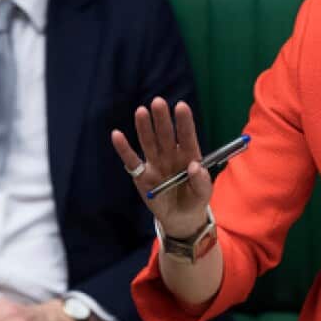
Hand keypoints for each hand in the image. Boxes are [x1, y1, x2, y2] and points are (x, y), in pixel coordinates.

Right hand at [111, 97, 213, 236]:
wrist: (181, 218)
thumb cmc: (195, 199)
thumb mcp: (204, 193)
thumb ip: (202, 181)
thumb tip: (195, 166)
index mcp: (188, 155)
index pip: (186, 136)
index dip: (184, 122)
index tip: (181, 106)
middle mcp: (171, 155)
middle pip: (166, 135)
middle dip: (162, 119)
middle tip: (158, 102)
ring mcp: (155, 163)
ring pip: (149, 142)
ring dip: (144, 128)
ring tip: (141, 111)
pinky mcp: (141, 176)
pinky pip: (131, 161)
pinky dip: (124, 148)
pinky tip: (117, 135)